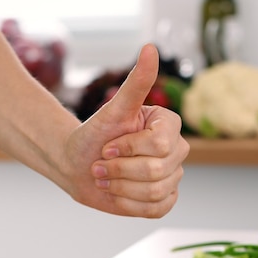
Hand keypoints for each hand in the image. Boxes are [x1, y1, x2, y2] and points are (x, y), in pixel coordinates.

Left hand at [64, 44, 189, 217]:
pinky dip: (129, 203)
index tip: (107, 146)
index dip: (127, 149)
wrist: (80, 166)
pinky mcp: (164, 200)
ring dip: (121, 187)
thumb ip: (135, 84)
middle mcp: (177, 150)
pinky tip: (116, 192)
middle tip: (100, 165)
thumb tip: (150, 48)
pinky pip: (156, 209)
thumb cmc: (94, 135)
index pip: (160, 144)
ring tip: (105, 178)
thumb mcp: (112, 111)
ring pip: (154, 192)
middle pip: (157, 171)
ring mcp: (173, 177)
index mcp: (169, 125)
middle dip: (119, 170)